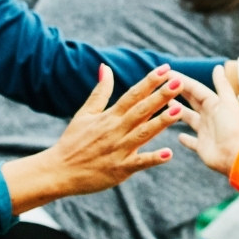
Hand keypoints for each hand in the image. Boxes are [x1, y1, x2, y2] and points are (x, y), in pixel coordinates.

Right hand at [2, 66, 183, 211]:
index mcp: (109, 116)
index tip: (166, 69)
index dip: (150, 81)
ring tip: (179, 110)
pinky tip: (168, 154)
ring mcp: (118, 150)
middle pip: (141, 110)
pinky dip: (153, 159)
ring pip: (143, 133)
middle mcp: (115, 130)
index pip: (133, 95)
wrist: (58, 171)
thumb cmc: (73, 142)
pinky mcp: (120, 169)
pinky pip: (138, 163)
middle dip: (161, 95)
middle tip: (180, 82)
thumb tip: (105, 67)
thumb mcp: (85, 113)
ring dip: (161, 122)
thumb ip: (100, 92)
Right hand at [177, 61, 238, 175]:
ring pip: (189, 118)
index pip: (196, 89)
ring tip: (167, 104)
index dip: (182, 81)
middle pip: (192, 101)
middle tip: (164, 84)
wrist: (236, 155)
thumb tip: (217, 66)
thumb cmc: (232, 127)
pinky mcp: (202, 146)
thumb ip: (221, 84)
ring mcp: (205, 131)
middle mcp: (210, 116)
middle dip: (179, 92)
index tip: (168, 73)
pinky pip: (192, 141)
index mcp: (215, 104)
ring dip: (179, 112)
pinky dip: (185, 139)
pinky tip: (178, 136)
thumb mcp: (227, 102)